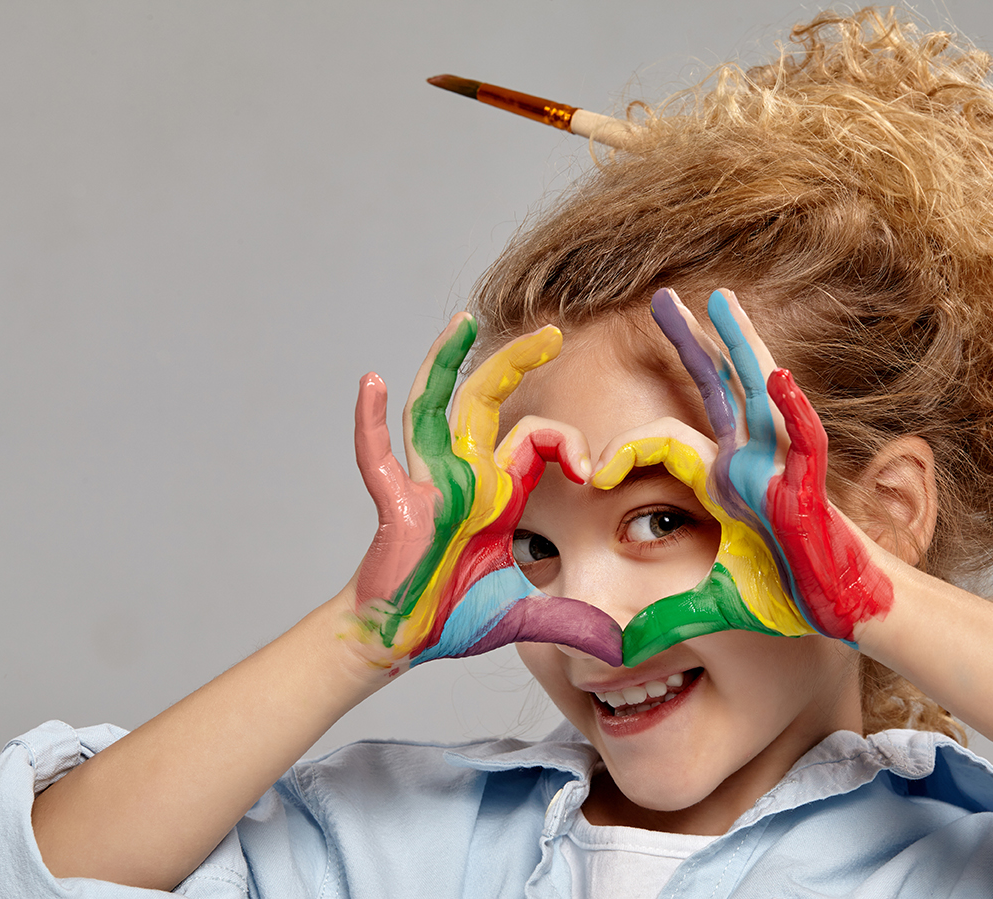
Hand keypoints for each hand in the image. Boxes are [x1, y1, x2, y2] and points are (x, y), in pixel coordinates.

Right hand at [350, 314, 622, 673]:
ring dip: (443, 363)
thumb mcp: (526, 614)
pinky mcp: (396, 504)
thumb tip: (621, 647)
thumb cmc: (454, 617)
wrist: (404, 641)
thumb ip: (572, 622)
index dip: (567, 442)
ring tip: (461, 321)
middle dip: (516, 361)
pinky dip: (371, 420)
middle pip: (487, 400)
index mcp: (499, 492)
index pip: (537, 438)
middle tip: (553, 331)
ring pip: (433, 409)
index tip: (592, 472)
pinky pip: (378, 456)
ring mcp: (427, 484)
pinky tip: (372, 382)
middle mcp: (464, 475)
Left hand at [600, 289, 891, 666]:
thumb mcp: (713, 605)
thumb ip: (668, 618)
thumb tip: (621, 646)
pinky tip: (773, 379)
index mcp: (723, 480)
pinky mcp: (809, 485)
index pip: (665, 441)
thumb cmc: (789, 599)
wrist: (843, 610)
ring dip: (740, 347)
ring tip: (721, 302)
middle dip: (690, 342)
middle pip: (716, 388)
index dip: (625, 451)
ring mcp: (781, 467)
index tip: (593, 471)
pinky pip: (800, 439)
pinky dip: (789, 409)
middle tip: (661, 298)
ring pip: (757, 393)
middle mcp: (749, 462)